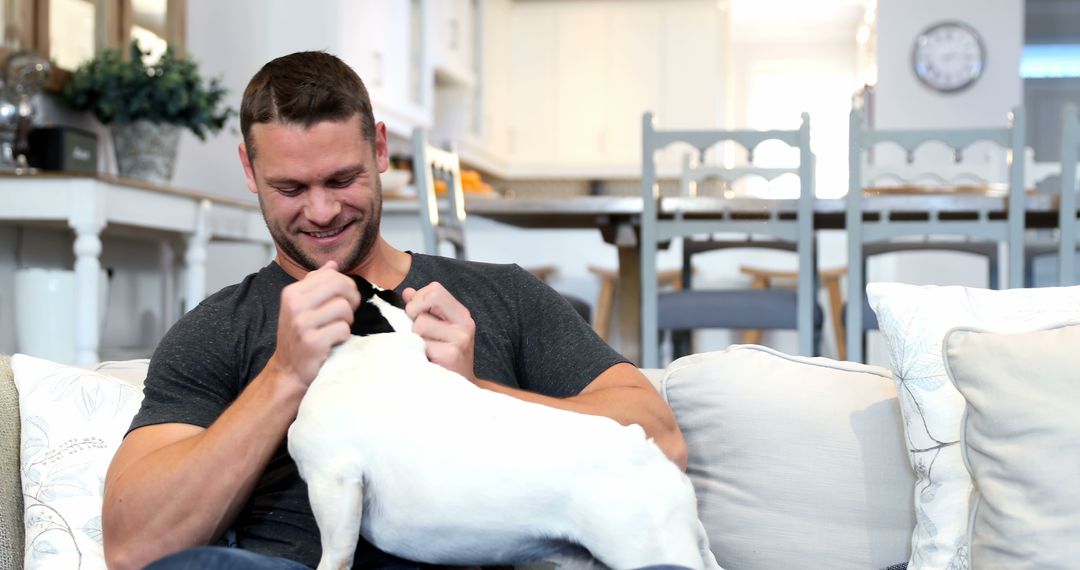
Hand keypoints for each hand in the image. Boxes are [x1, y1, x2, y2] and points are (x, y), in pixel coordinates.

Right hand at [271, 261, 360, 388]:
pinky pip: (343, 330)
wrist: (288, 371)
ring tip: (336, 330)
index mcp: (292, 292)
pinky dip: (343, 338)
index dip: (347, 287)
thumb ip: (316, 284)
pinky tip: (333, 343)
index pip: (332, 275)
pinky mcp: (312, 342)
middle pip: (340, 287)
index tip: (345, 300)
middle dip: (352, 300)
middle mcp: (295, 305)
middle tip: (348, 313)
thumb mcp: (301, 307)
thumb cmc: (298, 337)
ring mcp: (302, 324)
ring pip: (344, 309)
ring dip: (347, 322)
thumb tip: (333, 264)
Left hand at [402, 282, 476, 380]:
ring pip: (420, 325)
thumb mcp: (439, 330)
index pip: (435, 289)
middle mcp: (465, 324)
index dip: (419, 300)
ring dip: (416, 338)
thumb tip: (408, 292)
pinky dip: (418, 352)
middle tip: (422, 336)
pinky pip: (420, 344)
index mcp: (461, 314)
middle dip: (415, 318)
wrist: (459, 389)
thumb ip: (423, 309)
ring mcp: (459, 339)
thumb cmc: (445, 359)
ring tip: (425, 350)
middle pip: (426, 302)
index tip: (418, 316)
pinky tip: (427, 360)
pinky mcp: (451, 355)